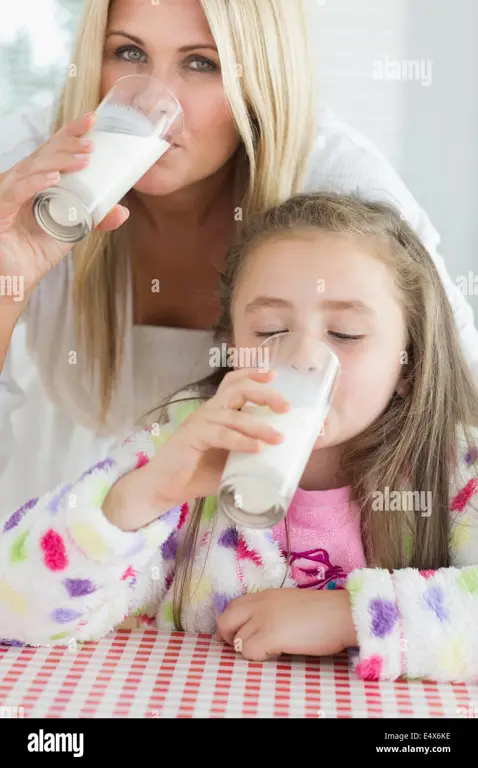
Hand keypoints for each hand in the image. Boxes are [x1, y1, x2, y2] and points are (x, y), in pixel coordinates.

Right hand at [0, 111, 128, 302]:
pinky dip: (35, 183)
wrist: (15, 280)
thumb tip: (122, 210)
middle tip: (93, 139)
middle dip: (68, 142)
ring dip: (58, 160)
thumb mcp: (71, 231)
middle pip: (43, 154)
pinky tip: (54, 178)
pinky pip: (15, 191)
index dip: (70, 134)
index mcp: (34, 181)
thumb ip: (93, 219)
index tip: (93, 120)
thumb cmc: (35, 252)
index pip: (52, 150)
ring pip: (32, 168)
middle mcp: (19, 182)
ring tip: (84, 158)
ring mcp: (6, 194)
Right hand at [102, 367, 289, 529]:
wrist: (163, 489)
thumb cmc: (198, 474)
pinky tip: (258, 449)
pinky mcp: (191, 438)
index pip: (233, 382)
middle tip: (285, 407)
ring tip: (279, 439)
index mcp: (216, 412)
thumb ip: (250, 455)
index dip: (253, 374)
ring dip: (259, 426)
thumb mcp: (231, 462)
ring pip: (233, 415)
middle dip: (265, 394)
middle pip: (238, 389)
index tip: (274, 375)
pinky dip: (241, 441)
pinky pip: (221, 434)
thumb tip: (282, 461)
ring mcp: (198, 423)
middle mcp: (207, 411)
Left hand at [214, 588, 357, 660]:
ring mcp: (263, 619)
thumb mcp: (289, 603)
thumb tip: (257, 628)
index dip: (232, 623)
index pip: (233, 606)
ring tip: (269, 650)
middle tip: (240, 647)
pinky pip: (249, 652)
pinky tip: (276, 653)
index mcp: (265, 595)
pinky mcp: (270, 635)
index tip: (239, 634)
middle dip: (227, 636)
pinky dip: (258, 657)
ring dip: (249, 648)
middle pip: (225, 620)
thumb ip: (271, 611)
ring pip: (237, 640)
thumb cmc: (324, 612)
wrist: (342, 614)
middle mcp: (259, 604)